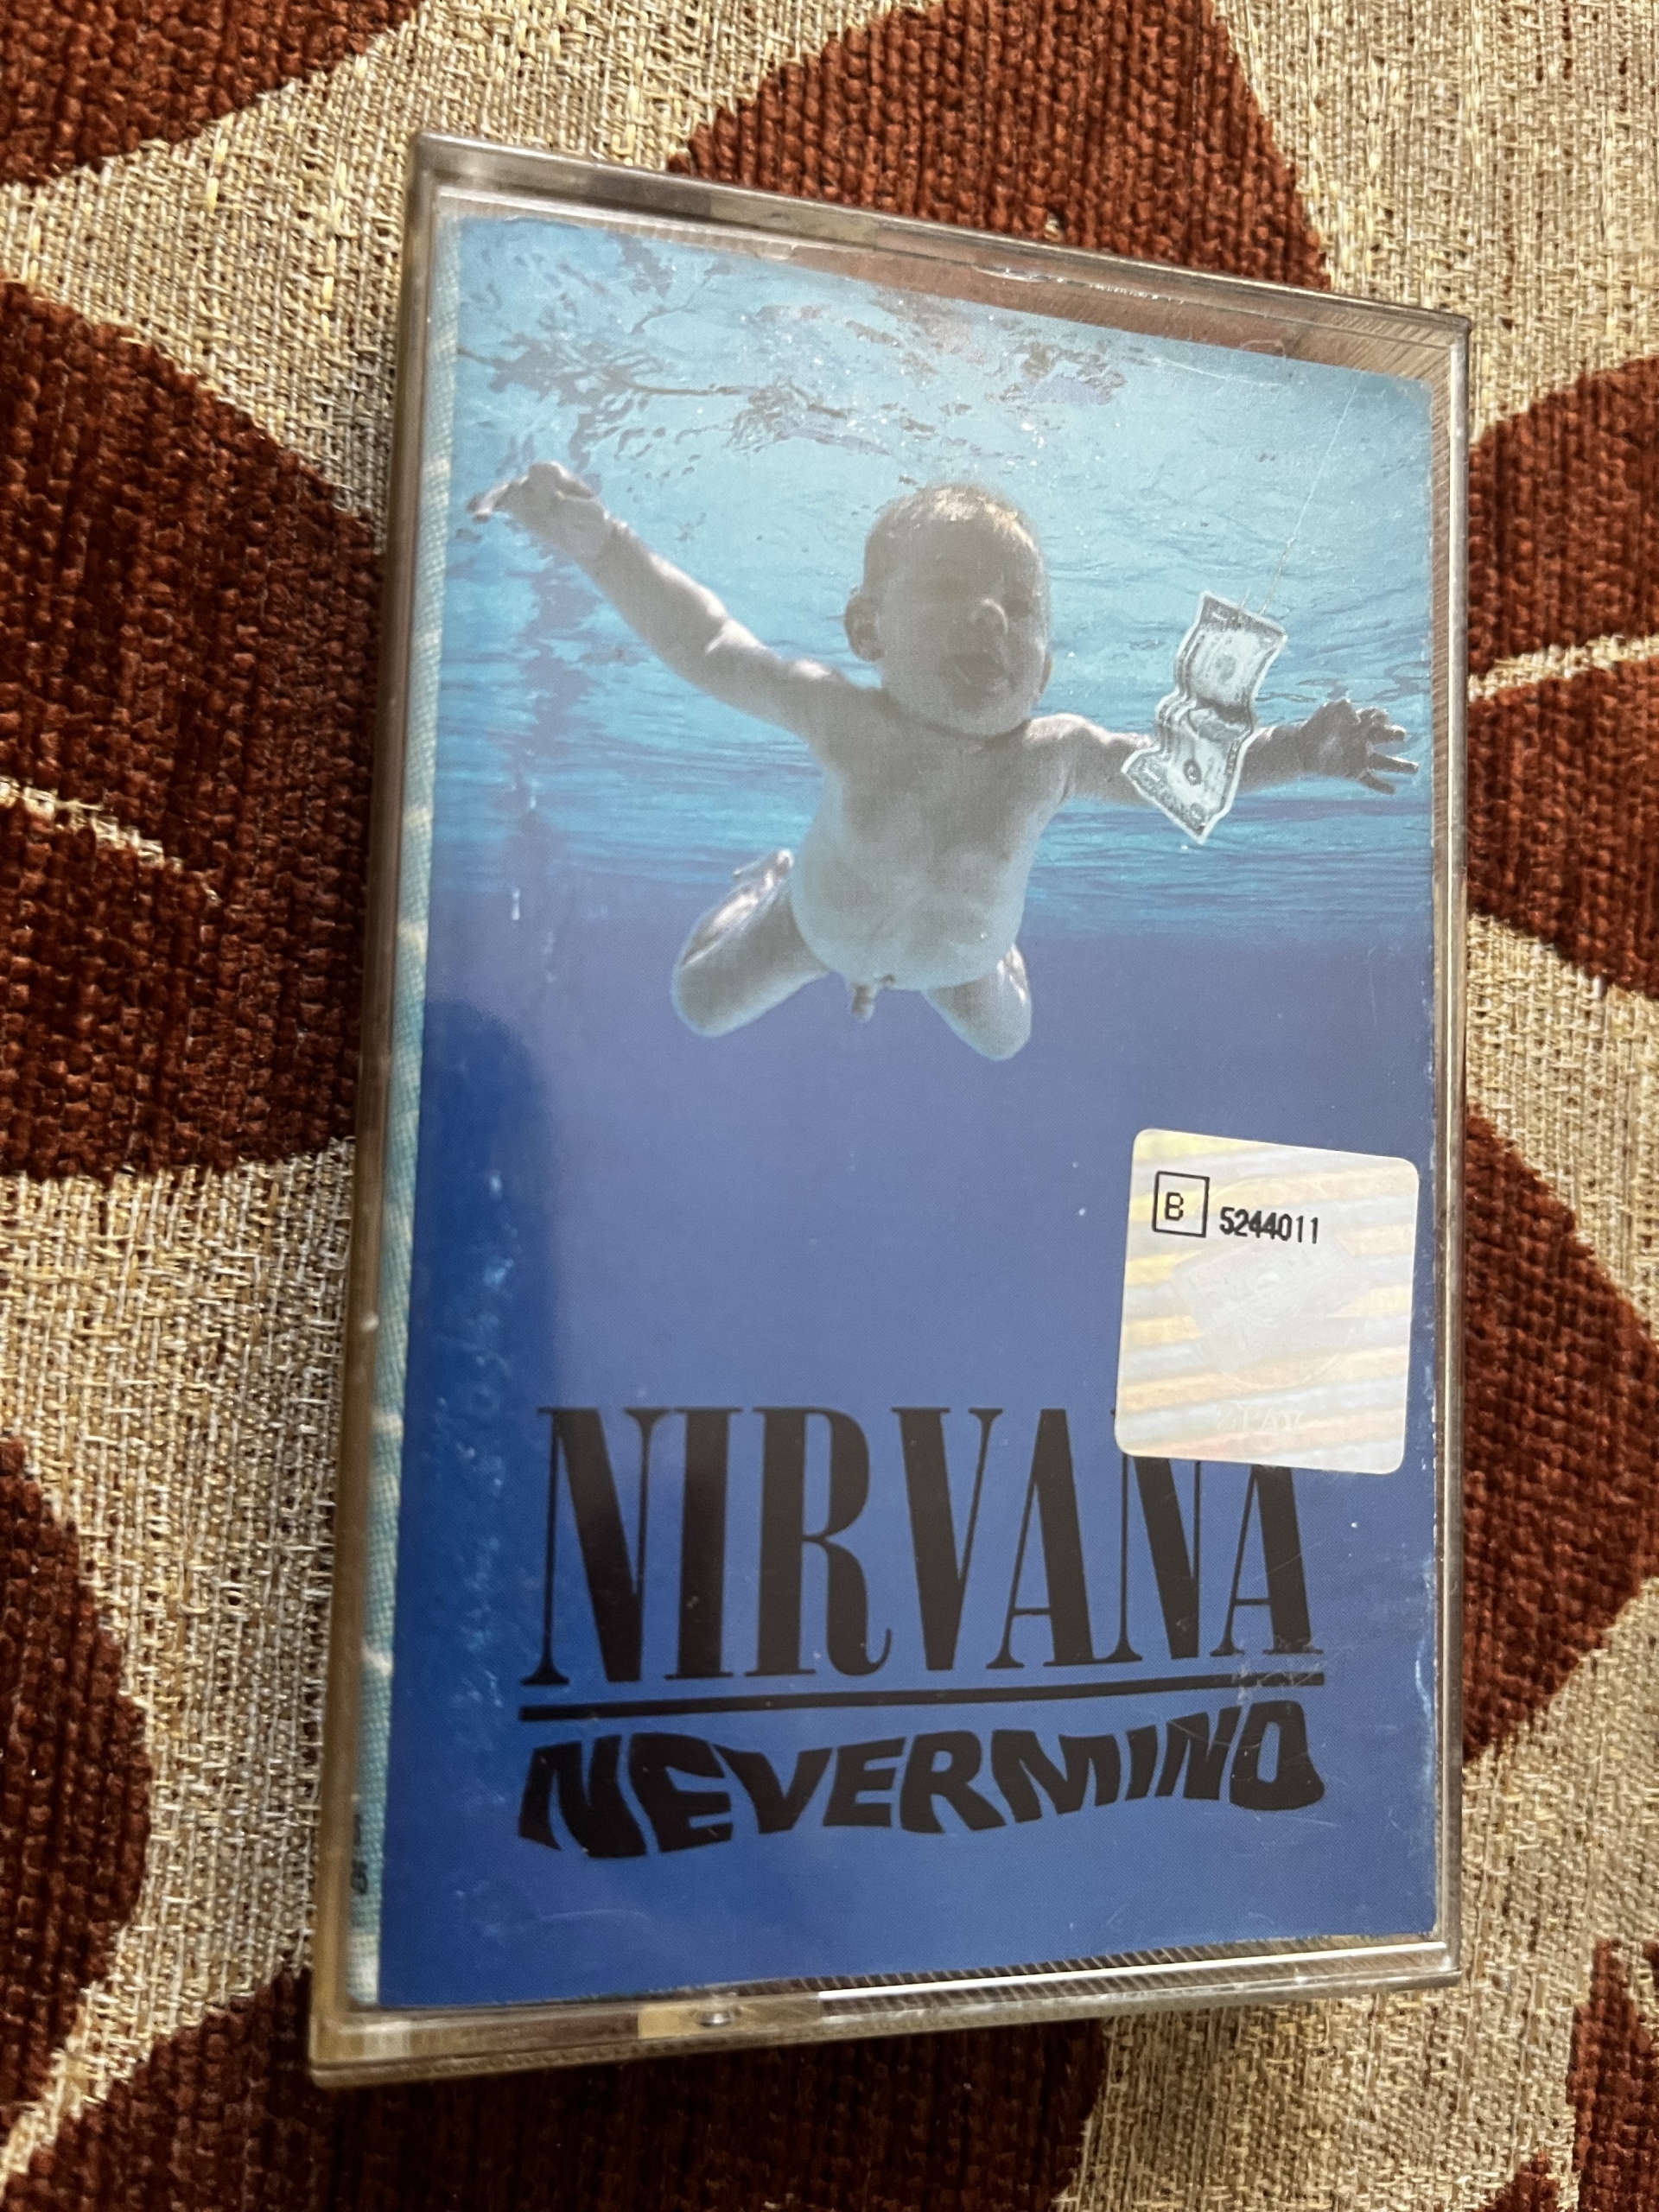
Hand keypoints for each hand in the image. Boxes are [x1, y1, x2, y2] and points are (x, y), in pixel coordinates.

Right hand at [470, 461, 613, 562]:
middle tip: (506, 500)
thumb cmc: (593, 524)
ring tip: (478, 514)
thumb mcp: (593, 517)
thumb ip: (578, 509)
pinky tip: (474, 515)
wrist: (588, 537)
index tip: (554, 501)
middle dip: (513, 492)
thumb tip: (558, 505)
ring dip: (490, 501)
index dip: (545, 484)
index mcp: (558, 477)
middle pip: (520, 481)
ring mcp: (526, 494)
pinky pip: (499, 505)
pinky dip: (485, 507)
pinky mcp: (518, 509)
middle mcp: (538, 482)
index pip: (544, 471)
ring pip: (504, 493)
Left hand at [1295, 699, 1416, 793]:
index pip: (1379, 718)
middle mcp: (1366, 740)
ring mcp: (1361, 757)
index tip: (1377, 719)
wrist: (1302, 747)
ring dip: (1401, 766)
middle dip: (1396, 735)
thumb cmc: (1317, 726)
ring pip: (1386, 762)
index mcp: (1362, 724)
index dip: (1381, 717)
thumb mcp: (1329, 710)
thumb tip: (1356, 712)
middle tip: (1401, 735)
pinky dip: (1382, 786)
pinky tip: (1393, 790)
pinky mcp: (1354, 772)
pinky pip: (1371, 780)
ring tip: (1415, 769)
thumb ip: (1343, 707)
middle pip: (1388, 737)